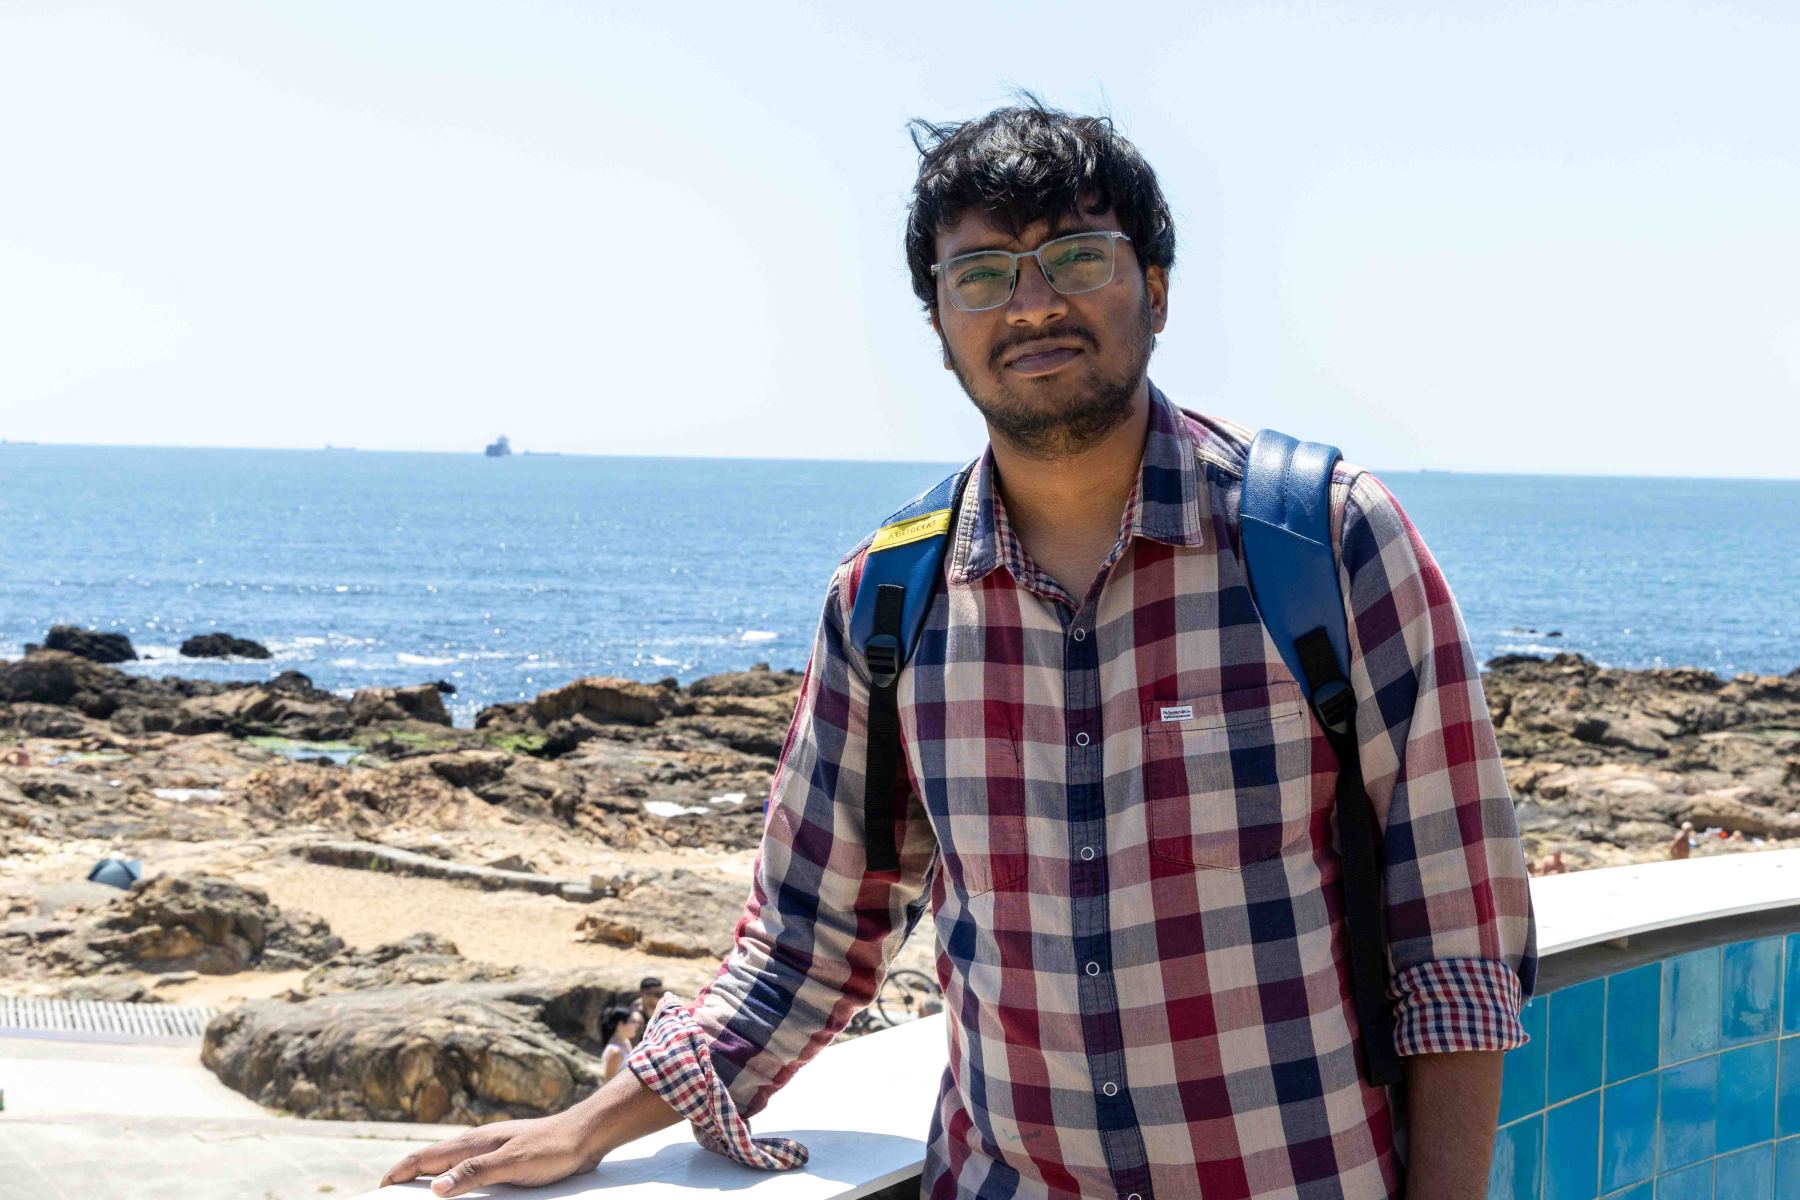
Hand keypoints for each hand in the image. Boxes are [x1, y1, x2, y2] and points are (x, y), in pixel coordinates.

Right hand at [378, 1108, 602, 1196]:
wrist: (585, 1135)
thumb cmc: (552, 1148)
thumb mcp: (512, 1163)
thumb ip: (474, 1172)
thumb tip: (434, 1187)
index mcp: (473, 1143)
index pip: (423, 1157)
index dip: (398, 1172)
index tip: (378, 1188)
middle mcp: (477, 1143)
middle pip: (432, 1159)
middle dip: (406, 1175)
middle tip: (388, 1193)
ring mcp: (491, 1149)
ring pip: (449, 1163)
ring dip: (429, 1176)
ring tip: (414, 1194)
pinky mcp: (505, 1157)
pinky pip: (469, 1170)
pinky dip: (453, 1180)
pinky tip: (457, 1191)